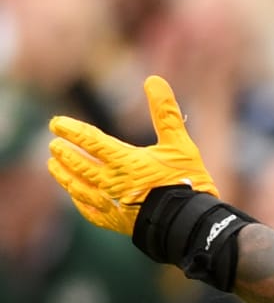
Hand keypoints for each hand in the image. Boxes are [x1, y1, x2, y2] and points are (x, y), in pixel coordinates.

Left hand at [46, 77, 216, 238]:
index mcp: (125, 161)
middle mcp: (112, 182)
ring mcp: (112, 204)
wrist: (191, 223)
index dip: (72, 130)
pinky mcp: (117, 222)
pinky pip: (90, 212)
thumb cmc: (188, 182)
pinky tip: (75, 196)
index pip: (90, 141)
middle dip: (64, 153)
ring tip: (53, 166)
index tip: (56, 123)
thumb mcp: (181, 144)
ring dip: (64, 176)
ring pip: (78, 188)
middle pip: (79, 165)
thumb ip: (165, 112)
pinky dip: (80, 202)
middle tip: (53, 144)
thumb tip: (153, 80)